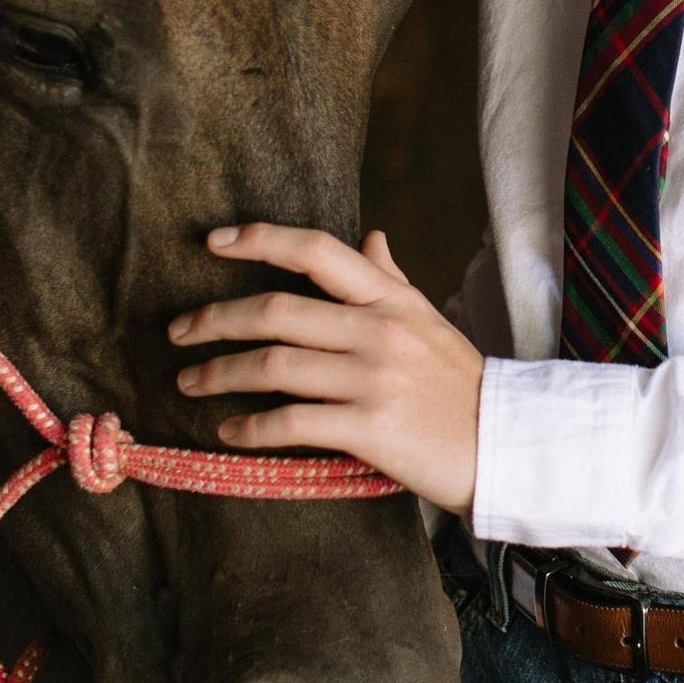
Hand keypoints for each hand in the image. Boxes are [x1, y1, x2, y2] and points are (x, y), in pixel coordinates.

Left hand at [168, 225, 481, 513]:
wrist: (506, 445)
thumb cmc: (460, 383)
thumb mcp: (429, 319)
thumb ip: (391, 279)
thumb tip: (371, 237)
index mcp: (390, 298)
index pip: (317, 251)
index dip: (260, 240)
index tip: (214, 242)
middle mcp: (379, 330)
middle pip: (276, 310)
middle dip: (214, 319)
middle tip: (177, 332)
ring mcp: (373, 379)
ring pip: (273, 365)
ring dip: (219, 374)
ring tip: (189, 383)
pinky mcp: (369, 429)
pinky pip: (291, 422)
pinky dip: (250, 425)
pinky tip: (229, 430)